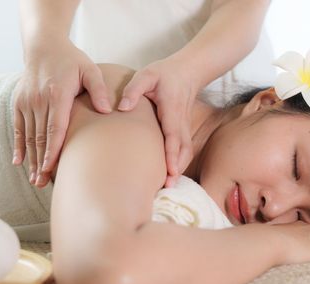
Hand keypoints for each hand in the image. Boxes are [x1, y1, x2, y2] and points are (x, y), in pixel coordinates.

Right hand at [12, 40, 111, 187]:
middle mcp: (38, 100)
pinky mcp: (19, 103)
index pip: (55, 128)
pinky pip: (19, 128)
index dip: (53, 150)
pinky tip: (19, 162)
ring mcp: (26, 102)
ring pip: (29, 136)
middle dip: (41, 162)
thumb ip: (99, 89)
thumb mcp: (89, 69)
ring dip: (31, 159)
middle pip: (40, 138)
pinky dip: (19, 146)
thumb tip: (108, 110)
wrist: (44, 46)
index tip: (51, 168)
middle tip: (43, 183)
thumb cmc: (71, 60)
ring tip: (35, 180)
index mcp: (57, 94)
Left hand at [118, 56, 196, 187]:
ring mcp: (184, 126)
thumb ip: (134, 90)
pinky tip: (171, 175)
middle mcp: (180, 121)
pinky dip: (179, 163)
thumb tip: (122, 108)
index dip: (172, 153)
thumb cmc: (164, 73)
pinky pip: (184, 150)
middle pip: (182, 149)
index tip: (170, 170)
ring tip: (169, 186)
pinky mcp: (183, 130)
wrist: (188, 71)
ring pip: (186, 151)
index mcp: (171, 109)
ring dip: (179, 168)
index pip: (173, 134)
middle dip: (177, 168)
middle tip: (168, 186)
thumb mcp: (147, 75)